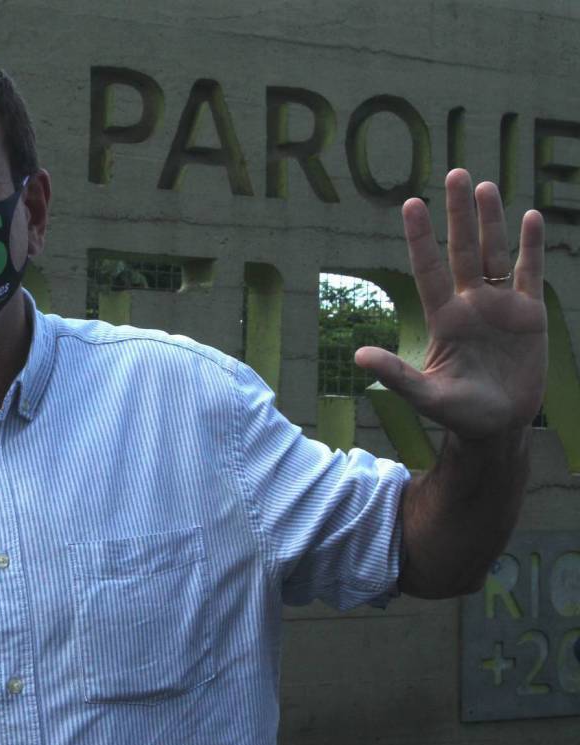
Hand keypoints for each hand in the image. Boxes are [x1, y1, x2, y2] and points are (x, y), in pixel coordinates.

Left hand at [355, 168, 546, 438]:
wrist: (498, 426)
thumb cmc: (458, 413)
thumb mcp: (426, 396)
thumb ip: (397, 376)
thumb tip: (359, 357)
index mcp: (443, 318)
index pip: (428, 268)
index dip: (420, 237)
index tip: (409, 203)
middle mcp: (469, 304)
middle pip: (462, 249)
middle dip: (458, 213)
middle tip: (454, 173)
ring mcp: (500, 306)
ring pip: (494, 253)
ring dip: (491, 221)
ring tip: (484, 186)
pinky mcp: (530, 315)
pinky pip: (529, 273)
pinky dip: (530, 246)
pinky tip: (528, 217)